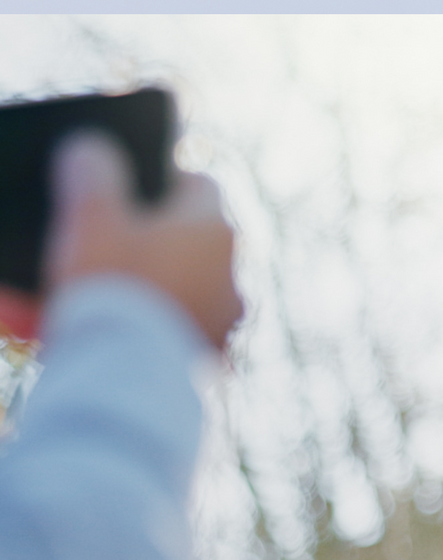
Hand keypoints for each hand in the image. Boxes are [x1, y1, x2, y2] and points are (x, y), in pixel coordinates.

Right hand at [0, 132, 241, 348]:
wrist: (129, 380)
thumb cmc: (112, 285)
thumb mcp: (90, 211)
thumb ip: (92, 167)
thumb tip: (96, 152)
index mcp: (214, 232)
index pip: (198, 186)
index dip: (160, 177)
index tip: (126, 183)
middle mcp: (231, 280)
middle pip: (181, 245)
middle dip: (133, 241)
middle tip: (92, 240)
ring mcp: (221, 327)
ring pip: (167, 295)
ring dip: (124, 289)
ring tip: (68, 292)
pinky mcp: (202, 366)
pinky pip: (158, 338)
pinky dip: (124, 331)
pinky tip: (75, 333)